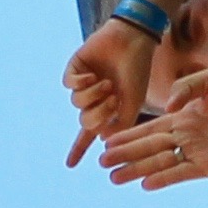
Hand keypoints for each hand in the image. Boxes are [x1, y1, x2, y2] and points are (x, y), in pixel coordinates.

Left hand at [62, 18, 155, 165]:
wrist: (134, 41)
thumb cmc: (138, 71)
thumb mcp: (134, 103)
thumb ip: (120, 124)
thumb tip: (101, 140)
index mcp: (106, 109)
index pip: (89, 134)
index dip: (78, 149)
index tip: (70, 166)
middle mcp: (93, 99)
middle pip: (85, 121)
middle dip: (98, 114)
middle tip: (113, 100)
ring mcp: (83, 83)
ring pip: (77, 102)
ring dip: (93, 95)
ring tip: (107, 83)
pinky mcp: (75, 68)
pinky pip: (69, 85)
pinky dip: (81, 83)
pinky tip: (93, 76)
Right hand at [98, 70, 207, 190]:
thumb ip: (186, 89)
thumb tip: (167, 108)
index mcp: (184, 116)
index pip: (150, 127)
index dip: (129, 134)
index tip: (107, 140)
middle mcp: (186, 136)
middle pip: (149, 147)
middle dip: (125, 154)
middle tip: (102, 161)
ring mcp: (197, 152)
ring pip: (160, 162)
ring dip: (137, 169)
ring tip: (114, 177)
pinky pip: (181, 173)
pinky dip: (163, 178)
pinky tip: (144, 183)